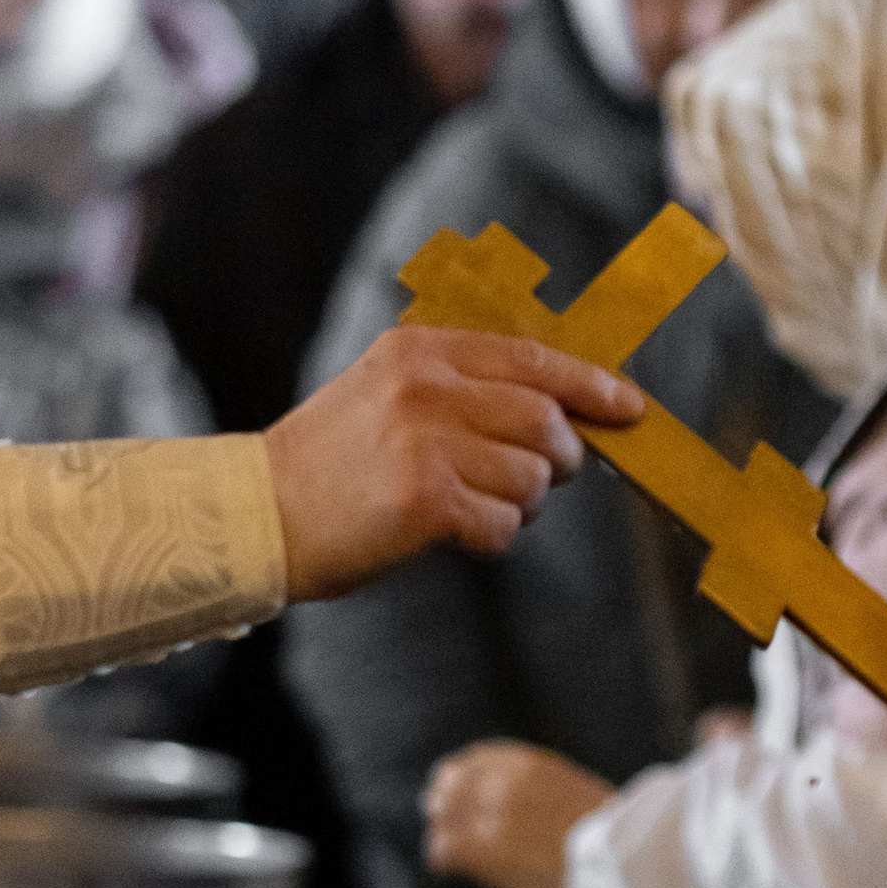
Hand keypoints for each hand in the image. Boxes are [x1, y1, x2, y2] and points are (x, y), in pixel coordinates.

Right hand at [264, 330, 642, 603]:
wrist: (258, 515)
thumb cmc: (331, 464)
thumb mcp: (386, 393)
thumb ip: (462, 388)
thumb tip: (561, 410)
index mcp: (419, 350)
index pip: (530, 359)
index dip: (590, 384)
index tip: (628, 406)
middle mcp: (425, 387)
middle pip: (546, 419)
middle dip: (561, 457)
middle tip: (541, 477)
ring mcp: (425, 441)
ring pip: (532, 477)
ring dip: (520, 503)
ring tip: (474, 505)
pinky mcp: (424, 500)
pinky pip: (502, 525)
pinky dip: (492, 538)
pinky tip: (453, 533)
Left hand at [424, 741, 612, 887]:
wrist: (621, 863)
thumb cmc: (612, 837)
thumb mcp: (574, 792)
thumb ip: (540, 788)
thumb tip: (524, 801)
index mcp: (530, 765)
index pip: (476, 760)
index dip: (459, 775)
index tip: (451, 786)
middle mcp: (506, 783)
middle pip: (452, 783)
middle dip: (444, 801)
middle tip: (438, 815)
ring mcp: (494, 815)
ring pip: (444, 815)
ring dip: (442, 829)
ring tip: (442, 847)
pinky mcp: (486, 850)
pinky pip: (445, 849)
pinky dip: (440, 856)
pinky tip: (443, 865)